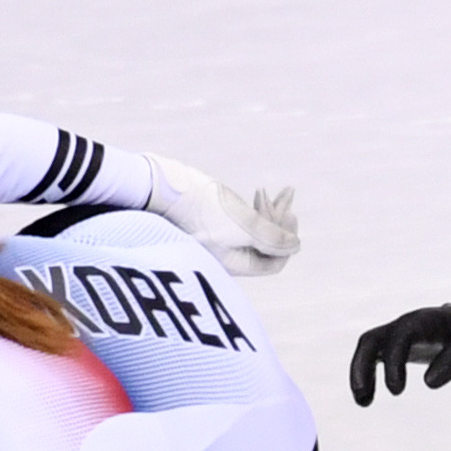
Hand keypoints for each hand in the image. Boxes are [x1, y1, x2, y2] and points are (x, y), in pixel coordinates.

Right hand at [143, 153, 299, 274]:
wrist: (155, 185)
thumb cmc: (196, 207)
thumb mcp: (240, 223)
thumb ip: (269, 237)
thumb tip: (296, 246)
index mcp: (232, 264)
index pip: (273, 263)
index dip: (287, 242)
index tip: (290, 215)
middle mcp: (225, 257)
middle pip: (265, 246)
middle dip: (280, 221)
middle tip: (286, 196)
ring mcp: (218, 240)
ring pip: (255, 231)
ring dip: (271, 211)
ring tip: (279, 191)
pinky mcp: (211, 222)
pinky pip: (242, 220)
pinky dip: (255, 207)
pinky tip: (260, 192)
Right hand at [348, 303, 450, 404]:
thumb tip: (429, 382)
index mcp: (424, 321)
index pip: (400, 337)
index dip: (394, 363)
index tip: (396, 391)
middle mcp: (404, 324)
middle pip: (371, 339)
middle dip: (362, 366)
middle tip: (363, 395)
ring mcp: (397, 334)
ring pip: (367, 348)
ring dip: (359, 373)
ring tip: (363, 402)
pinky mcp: (395, 345)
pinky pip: (373, 357)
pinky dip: (366, 376)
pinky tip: (367, 398)